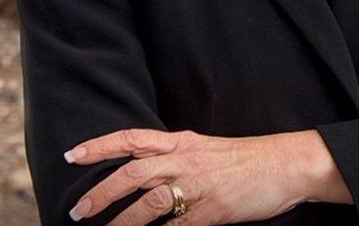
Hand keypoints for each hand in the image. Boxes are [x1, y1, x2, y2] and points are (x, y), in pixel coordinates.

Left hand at [65, 128, 348, 223]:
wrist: (286, 164)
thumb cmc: (248, 159)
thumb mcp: (206, 149)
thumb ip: (176, 157)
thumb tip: (147, 168)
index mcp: (182, 143)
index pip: (131, 140)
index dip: (99, 146)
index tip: (72, 155)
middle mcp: (185, 160)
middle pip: (131, 173)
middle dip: (100, 193)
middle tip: (79, 211)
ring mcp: (198, 186)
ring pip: (149, 203)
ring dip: (122, 221)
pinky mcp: (213, 210)